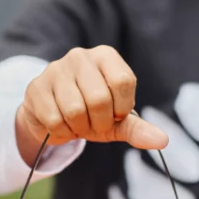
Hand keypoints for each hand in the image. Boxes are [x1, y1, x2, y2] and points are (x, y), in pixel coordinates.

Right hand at [15, 45, 167, 160]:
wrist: (52, 116)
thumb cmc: (92, 114)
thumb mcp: (118, 120)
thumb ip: (139, 129)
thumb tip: (163, 141)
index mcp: (106, 57)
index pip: (123, 82)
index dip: (121, 107)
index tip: (115, 113)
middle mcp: (80, 56)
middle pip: (99, 98)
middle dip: (100, 122)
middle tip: (95, 123)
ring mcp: (55, 70)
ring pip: (75, 110)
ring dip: (80, 128)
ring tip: (78, 123)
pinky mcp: (36, 87)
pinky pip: (54, 119)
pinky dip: (62, 132)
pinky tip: (62, 124)